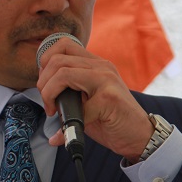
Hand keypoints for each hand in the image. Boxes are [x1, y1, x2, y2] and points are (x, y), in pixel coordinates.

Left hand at [36, 37, 154, 162]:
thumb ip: (70, 87)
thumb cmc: (110, 118)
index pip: (63, 45)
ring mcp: (107, 80)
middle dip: (43, 83)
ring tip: (53, 111)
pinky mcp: (109, 99)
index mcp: (96, 63)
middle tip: (48, 102)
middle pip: (57, 59)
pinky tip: (66, 133)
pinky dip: (66, 125)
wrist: (139, 136)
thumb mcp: (89, 97)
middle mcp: (102, 67)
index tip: (45, 84)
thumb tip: (42, 85)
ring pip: (63, 74)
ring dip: (49, 95)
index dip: (45, 62)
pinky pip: (77, 107)